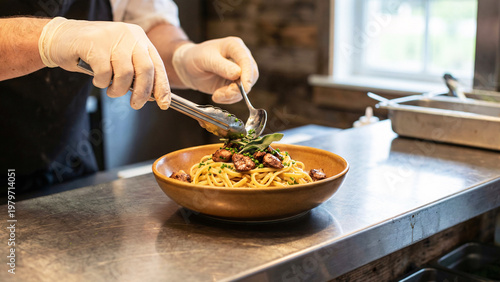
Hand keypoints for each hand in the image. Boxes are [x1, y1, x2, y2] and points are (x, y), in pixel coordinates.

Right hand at [38, 17, 169, 109]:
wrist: (59, 38)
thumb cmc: (92, 53)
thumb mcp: (119, 58)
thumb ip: (135, 71)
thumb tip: (150, 95)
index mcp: (139, 38)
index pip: (157, 65)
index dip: (162, 86)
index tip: (163, 103)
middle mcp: (129, 35)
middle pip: (145, 69)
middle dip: (142, 92)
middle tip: (135, 104)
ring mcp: (112, 37)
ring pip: (125, 74)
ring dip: (118, 89)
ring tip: (110, 89)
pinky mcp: (94, 43)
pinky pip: (105, 73)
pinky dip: (102, 82)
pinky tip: (97, 79)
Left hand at [172, 37, 258, 103]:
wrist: (188, 68)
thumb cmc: (195, 57)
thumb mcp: (204, 59)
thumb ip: (221, 66)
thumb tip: (238, 73)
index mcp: (234, 46)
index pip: (246, 60)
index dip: (247, 74)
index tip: (245, 87)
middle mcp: (240, 58)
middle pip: (251, 75)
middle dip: (240, 88)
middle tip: (225, 94)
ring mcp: (240, 72)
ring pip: (246, 87)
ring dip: (232, 95)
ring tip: (217, 95)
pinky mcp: (235, 83)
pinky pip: (238, 94)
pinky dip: (228, 98)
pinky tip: (217, 96)